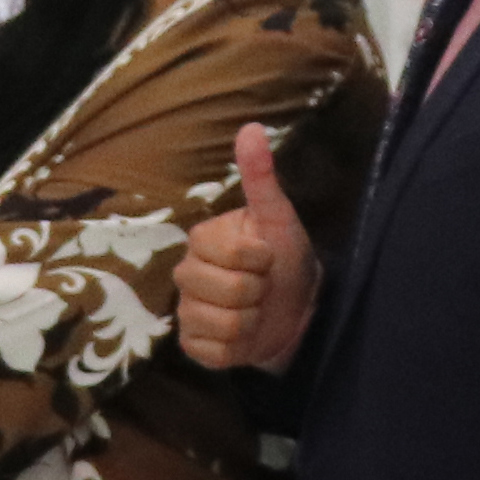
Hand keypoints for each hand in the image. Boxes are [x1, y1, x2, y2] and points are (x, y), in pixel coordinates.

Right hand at [176, 124, 318, 374]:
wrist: (294, 308)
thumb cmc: (284, 259)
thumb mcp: (279, 218)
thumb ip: (262, 178)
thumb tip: (251, 127)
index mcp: (202, 239)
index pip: (234, 254)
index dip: (261, 259)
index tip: (266, 257)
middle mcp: (185, 273)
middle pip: (228, 291)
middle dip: (258, 291)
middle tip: (262, 286)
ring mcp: (185, 311)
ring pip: (223, 323)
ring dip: (251, 320)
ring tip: (254, 310)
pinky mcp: (192, 346)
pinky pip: (214, 352)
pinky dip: (238, 348)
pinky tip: (243, 336)